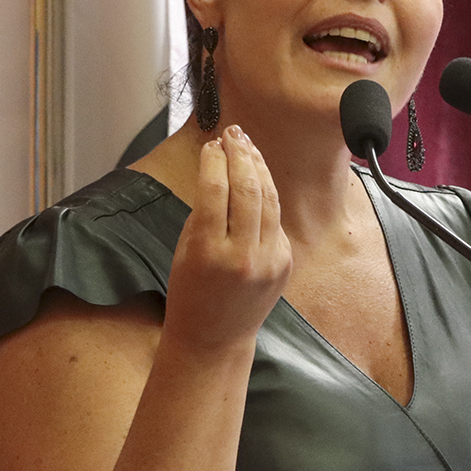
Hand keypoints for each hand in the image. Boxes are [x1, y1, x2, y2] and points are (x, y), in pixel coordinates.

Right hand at [162, 126, 291, 351]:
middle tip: (233, 133)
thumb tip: (219, 167)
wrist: (215, 337)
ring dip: (258, 167)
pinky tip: (256, 178)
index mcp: (209, 251)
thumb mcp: (185, 250)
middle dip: (241, 155)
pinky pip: (275, 219)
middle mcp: (242, 255)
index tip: (212, 143)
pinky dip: (266, 195)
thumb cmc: (191, 292)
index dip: (214, 160)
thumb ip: (204, 211)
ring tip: (247, 146)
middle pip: (247, 189)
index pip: (215, 190)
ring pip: (269, 199)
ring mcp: (269, 260)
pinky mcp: (285, 262)